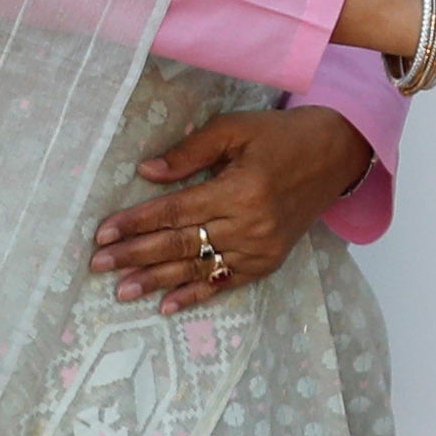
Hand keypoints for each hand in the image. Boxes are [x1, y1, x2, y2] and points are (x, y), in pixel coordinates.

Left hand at [89, 106, 372, 312]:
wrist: (336, 155)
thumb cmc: (281, 136)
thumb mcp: (235, 129)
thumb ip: (191, 152)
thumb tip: (147, 172)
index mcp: (239, 189)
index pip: (177, 211)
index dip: (138, 222)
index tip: (104, 232)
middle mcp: (250, 225)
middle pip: (181, 244)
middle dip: (136, 255)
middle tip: (99, 264)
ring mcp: (261, 249)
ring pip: (199, 269)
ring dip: (157, 281)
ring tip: (122, 291)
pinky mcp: (269, 262)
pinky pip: (226, 283)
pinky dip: (196, 295)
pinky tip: (167, 305)